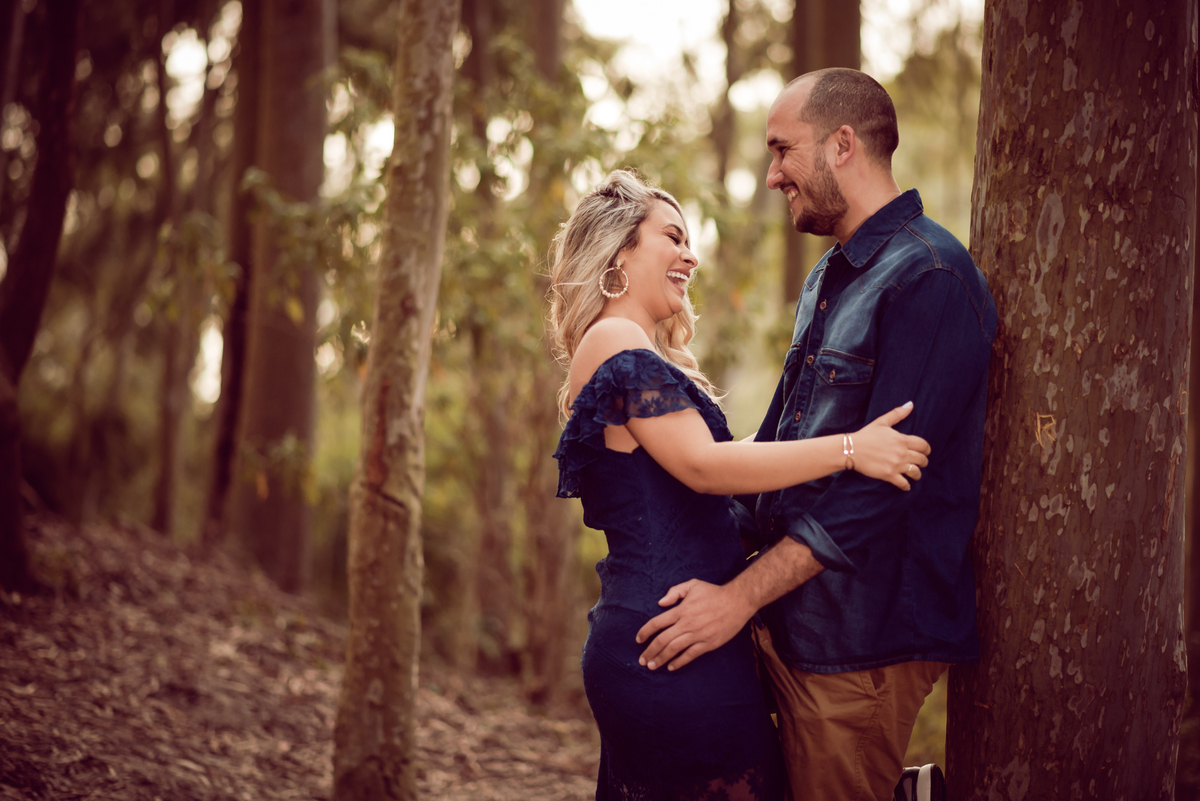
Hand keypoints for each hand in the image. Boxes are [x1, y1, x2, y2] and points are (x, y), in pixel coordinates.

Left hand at [635, 580, 753, 670]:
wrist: (737, 602)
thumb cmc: (714, 592)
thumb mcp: (693, 585)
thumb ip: (675, 592)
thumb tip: (660, 603)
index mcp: (682, 610)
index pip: (657, 622)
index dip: (645, 632)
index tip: (638, 640)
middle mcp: (687, 624)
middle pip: (663, 640)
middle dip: (650, 651)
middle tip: (642, 660)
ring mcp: (698, 635)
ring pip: (674, 649)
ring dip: (661, 659)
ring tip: (652, 666)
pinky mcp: (709, 643)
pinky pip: (691, 655)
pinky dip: (679, 662)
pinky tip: (671, 667)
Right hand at [850, 402, 931, 490]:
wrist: (851, 449)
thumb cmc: (866, 435)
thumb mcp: (882, 422)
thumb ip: (898, 414)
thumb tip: (911, 404)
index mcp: (902, 439)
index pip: (923, 445)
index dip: (927, 449)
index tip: (925, 452)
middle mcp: (902, 453)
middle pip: (922, 460)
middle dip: (924, 462)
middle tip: (921, 463)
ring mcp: (896, 465)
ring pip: (916, 472)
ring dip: (917, 474)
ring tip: (915, 475)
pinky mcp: (889, 475)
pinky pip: (903, 483)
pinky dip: (906, 486)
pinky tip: (906, 485)